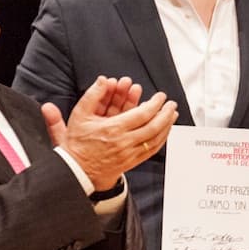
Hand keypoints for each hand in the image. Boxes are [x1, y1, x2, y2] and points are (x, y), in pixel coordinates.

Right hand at [59, 75, 176, 189]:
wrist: (76, 169)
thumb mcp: (79, 114)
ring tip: (172, 115)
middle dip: (165, 113)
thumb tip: (103, 80)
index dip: (155, 104)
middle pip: (153, 127)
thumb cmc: (77, 143)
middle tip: (171, 104)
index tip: (160, 97)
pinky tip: (165, 132)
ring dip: (167, 126)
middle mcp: (123, 142)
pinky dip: (161, 140)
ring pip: (155, 139)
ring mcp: (128, 154)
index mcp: (112, 129)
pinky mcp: (131, 162)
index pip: (142, 114)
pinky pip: (151, 151)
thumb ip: (92, 95)